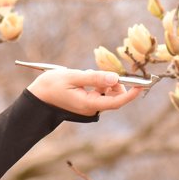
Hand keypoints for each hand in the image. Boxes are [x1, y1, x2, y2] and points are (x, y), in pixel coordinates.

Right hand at [26, 69, 144, 116]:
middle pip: (114, 96)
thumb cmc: (51, 86)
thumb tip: (114, 78)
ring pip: (107, 92)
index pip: (116, 101)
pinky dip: (96, 83)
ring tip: (83, 76)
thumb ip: (94, 78)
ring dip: (102, 81)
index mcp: (89, 104)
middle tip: (99, 71)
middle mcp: (92, 108)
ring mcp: (89, 106)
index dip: (131, 93)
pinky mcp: (87, 103)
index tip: (142, 84)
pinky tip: (83, 79)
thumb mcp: (72, 77)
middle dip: (113, 82)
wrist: (37, 98)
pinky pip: (99, 92)